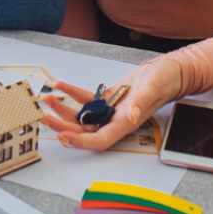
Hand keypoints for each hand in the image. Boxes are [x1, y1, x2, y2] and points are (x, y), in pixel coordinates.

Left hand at [40, 57, 183, 150]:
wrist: (168, 72)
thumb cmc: (164, 80)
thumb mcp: (153, 88)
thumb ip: (141, 103)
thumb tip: (131, 117)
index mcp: (126, 123)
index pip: (100, 140)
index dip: (81, 142)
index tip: (63, 137)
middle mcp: (116, 121)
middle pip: (85, 131)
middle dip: (63, 127)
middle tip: (44, 119)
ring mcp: (110, 111)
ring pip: (82, 117)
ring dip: (63, 111)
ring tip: (48, 100)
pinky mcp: (108, 100)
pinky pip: (86, 100)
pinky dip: (72, 93)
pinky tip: (60, 85)